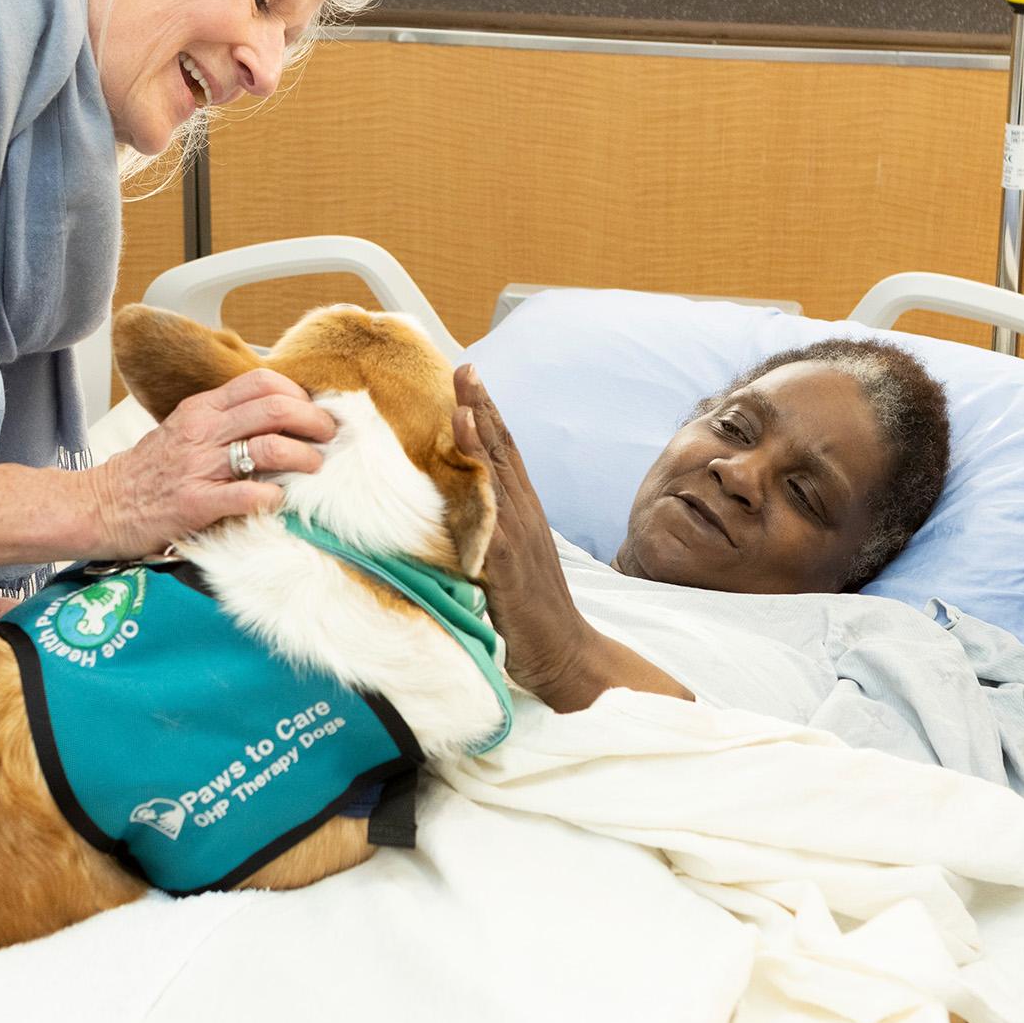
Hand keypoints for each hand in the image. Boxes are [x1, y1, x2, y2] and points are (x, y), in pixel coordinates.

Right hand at [81, 369, 334, 557]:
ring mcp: (198, 467)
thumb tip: (273, 418)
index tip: (314, 409)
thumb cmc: (146, 474)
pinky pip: (247, 496)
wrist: (99, 506)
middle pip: (274, 408)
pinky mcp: (195, 503)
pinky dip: (273, 498)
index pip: (261, 381)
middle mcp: (202, 431)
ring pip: (269, 448)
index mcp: (201, 409)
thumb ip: (222, 421)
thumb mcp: (182, 431)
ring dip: (303, 457)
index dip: (298, 392)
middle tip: (328, 436)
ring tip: (314, 467)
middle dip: (313, 420)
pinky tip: (278, 501)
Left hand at [453, 365, 593, 696]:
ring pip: (498, 472)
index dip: (486, 415)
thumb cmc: (529, 615)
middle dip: (483, 406)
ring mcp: (518, 536)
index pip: (503, 455)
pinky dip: (479, 483)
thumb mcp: (502, 565)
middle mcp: (523, 516)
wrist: (566, 656)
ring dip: (481, 431)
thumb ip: (484, 535)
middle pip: (502, 450)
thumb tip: (456, 518)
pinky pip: (490, 515)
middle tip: (465, 367)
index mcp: (521, 515)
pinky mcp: (506, 562)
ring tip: (465, 392)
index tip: (469, 378)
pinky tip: (467, 469)